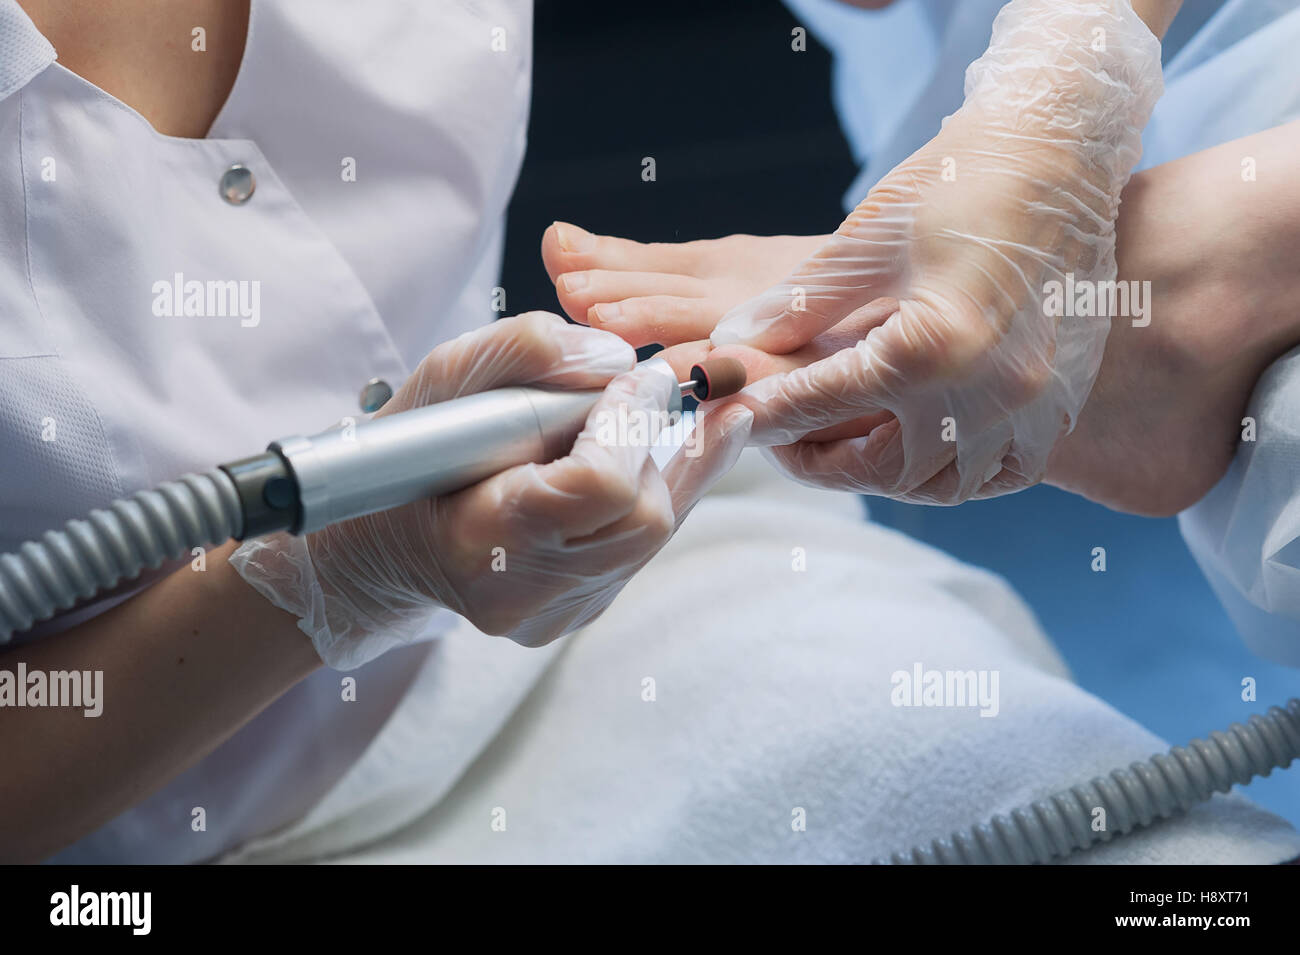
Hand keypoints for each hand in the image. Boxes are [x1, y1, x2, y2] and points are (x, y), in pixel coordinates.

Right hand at [232, 312, 752, 667]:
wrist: (379, 545)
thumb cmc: (403, 457)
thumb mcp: (440, 381)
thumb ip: (523, 353)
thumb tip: (617, 358)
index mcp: (478, 541)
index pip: (597, 489)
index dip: (631, 422)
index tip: (640, 371)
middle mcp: (526, 595)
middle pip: (643, 515)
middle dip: (663, 440)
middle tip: (671, 383)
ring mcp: (557, 614)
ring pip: (655, 531)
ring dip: (673, 460)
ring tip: (701, 404)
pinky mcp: (579, 613)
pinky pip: (641, 545)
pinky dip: (656, 487)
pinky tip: (661, 446)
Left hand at [708, 0, 1162, 503]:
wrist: (1063, 150)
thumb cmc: (960, 179)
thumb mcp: (866, 240)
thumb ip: (797, 306)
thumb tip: (732, 345)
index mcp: (931, 349)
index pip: (820, 403)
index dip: (765, 412)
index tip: (731, 414)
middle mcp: (987, 393)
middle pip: (882, 471)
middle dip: (821, 461)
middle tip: (784, 437)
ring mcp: (1033, 405)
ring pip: (943, 484)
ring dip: (885, 475)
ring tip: (845, 444)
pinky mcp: (1060, 399)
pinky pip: (1004, 471)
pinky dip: (958, 472)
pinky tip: (924, 446)